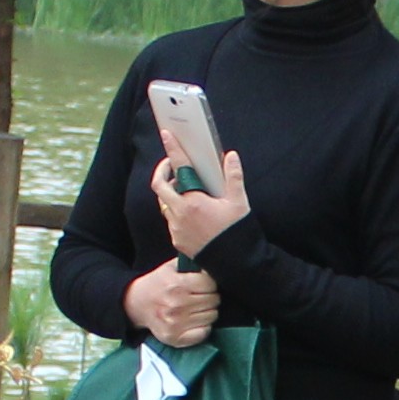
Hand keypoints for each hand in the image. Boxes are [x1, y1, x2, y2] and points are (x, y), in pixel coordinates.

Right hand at [127, 261, 219, 348]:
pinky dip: (204, 327)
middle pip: (213, 300)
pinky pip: (204, 332)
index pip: (210, 284)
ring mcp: (176, 323)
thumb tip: (210, 263)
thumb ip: (191, 263)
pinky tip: (196, 320)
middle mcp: (176, 305)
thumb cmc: (158, 284)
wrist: (137, 304)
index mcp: (176, 285)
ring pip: (211, 316)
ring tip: (197, 307)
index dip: (209, 283)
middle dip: (210, 296)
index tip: (204, 284)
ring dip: (208, 311)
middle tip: (201, 296)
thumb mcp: (171, 267)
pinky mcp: (175, 338)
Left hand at [153, 145, 252, 259]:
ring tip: (185, 189)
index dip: (172, 150)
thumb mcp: (239, 203)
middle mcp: (180, 214)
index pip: (180, 169)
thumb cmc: (237, 233)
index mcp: (193, 201)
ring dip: (171, 194)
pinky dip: (176, 211)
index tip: (167, 135)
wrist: (235, 264)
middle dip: (163, 172)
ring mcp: (176, 228)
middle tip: (171, 165)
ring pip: (164, 204)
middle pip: (159, 186)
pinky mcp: (177, 241)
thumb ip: (234, 177)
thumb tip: (231, 156)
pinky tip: (191, 212)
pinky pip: (171, 220)